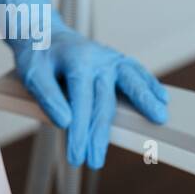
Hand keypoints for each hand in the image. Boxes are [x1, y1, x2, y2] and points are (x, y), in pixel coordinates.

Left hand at [0, 0, 168, 168]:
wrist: (42, 32)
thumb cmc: (38, 55)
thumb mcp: (32, 73)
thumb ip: (48, 97)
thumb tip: (65, 122)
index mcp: (76, 61)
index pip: (81, 102)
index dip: (79, 131)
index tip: (77, 156)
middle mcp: (97, 59)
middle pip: (104, 101)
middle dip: (99, 134)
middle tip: (94, 161)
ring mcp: (109, 59)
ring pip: (131, 82)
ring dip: (144, 102)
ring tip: (158, 120)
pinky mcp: (116, 61)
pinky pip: (136, 72)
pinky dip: (149, 84)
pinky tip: (162, 98)